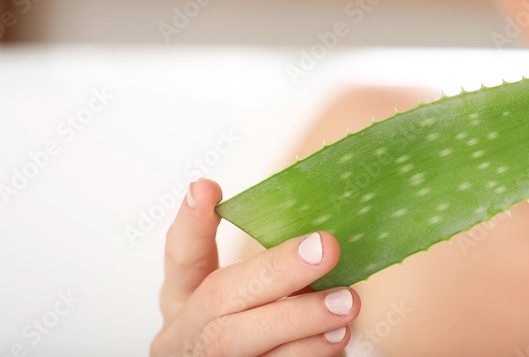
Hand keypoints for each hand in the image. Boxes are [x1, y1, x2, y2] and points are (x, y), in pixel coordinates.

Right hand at [151, 178, 360, 356]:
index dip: (191, 224)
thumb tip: (321, 241)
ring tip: (347, 304)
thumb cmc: (261, 331)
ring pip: (240, 342)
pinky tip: (337, 338)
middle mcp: (186, 333)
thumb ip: (270, 273)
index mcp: (184, 299)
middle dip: (275, 271)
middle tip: (326, 249)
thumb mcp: (252, 297)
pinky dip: (306, 352)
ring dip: (301, 320)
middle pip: (218, 298)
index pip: (182, 256)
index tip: (204, 188)